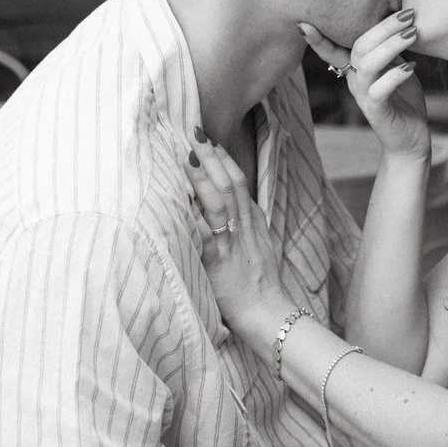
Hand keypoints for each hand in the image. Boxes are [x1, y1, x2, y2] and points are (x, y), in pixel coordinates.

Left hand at [185, 140, 291, 336]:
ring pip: (220, 203)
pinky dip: (192, 216)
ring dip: (203, 177)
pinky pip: (204, 235)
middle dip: (212, 156)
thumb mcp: (259, 247)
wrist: (269, 314)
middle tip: (194, 131)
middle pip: (229, 184)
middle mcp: (244, 228)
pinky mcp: (219, 262)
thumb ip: (245, 224)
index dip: (224, 159)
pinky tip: (179, 200)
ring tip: (188, 155)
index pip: (239, 182)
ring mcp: (232, 244)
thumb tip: (232, 203)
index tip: (209, 139)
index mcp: (253, 223)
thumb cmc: (259, 285)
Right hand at [302, 12, 429, 161]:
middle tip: (407, 13)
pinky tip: (411, 67)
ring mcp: (363, 97)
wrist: (411, 140)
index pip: (333, 49)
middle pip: (358, 47)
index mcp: (355, 69)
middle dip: (382, 26)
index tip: (304, 21)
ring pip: (367, 65)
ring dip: (391, 45)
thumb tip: (395, 19)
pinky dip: (395, 76)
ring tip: (412, 34)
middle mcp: (354, 81)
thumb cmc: (404, 101)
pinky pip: (379, 90)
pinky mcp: (376, 112)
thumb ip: (389, 48)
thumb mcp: (397, 67)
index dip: (319, 37)